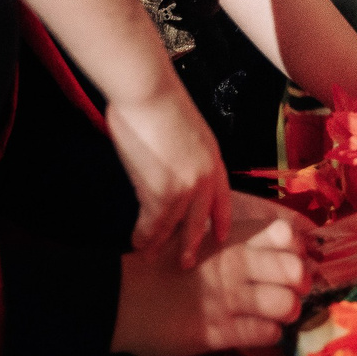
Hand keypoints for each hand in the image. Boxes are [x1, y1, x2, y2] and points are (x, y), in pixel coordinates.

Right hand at [104, 82, 232, 268]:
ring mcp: (187, 188)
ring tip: (149, 257)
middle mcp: (206, 176)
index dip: (219, 218)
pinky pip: (153, 223)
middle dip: (193, 243)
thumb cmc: (158, 101)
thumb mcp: (184, 129)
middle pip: (201, 219)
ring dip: (160, 243)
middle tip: (187, 262)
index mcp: (213, 157)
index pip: (222, 196)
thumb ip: (183, 152)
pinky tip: (135, 242)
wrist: (149, 93)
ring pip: (174, 226)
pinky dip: (142, 235)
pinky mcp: (165, 193)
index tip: (219, 236)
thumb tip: (171, 162)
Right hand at [110, 193, 308, 355]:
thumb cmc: (161, 268)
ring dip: (287, 312)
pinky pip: (266, 334)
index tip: (288, 262)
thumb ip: (235, 242)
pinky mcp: (218, 331)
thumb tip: (279, 246)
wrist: (122, 298)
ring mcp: (227, 299)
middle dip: (300, 285)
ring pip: (287, 305)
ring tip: (275, 315)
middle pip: (296, 271)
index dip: (296, 250)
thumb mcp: (198, 242)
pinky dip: (269, 334)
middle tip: (289, 292)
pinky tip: (257, 331)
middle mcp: (235, 265)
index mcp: (230, 239)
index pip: (287, 236)